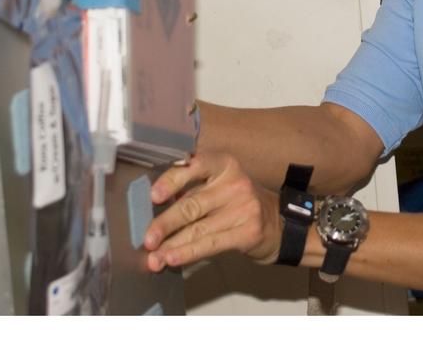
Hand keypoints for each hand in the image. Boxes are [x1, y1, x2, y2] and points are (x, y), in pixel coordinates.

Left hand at [143, 151, 281, 271]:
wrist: (275, 222)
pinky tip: (173, 259)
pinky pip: (211, 244)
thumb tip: (152, 209)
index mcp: (223, 164)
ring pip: (198, 228)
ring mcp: (244, 207)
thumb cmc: (235, 201)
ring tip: (154, 258)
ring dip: (172, 245)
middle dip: (165, 223)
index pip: (195, 166)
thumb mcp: (218, 185)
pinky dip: (188, 253)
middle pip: (192, 204)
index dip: (172, 180)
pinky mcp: (248, 232)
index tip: (154, 196)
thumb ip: (191, 190)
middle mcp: (235, 183)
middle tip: (147, 239)